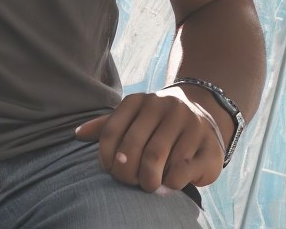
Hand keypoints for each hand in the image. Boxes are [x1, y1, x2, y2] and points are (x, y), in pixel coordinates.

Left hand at [73, 89, 225, 191]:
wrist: (205, 117)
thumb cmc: (159, 124)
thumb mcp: (133, 119)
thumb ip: (107, 126)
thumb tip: (77, 135)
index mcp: (140, 100)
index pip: (112, 130)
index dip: (106, 156)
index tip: (110, 169)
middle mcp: (164, 106)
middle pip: (134, 146)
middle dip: (126, 172)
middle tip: (129, 182)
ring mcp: (189, 123)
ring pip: (157, 157)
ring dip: (148, 179)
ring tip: (148, 185)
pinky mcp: (208, 146)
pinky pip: (182, 169)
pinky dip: (170, 183)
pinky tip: (168, 183)